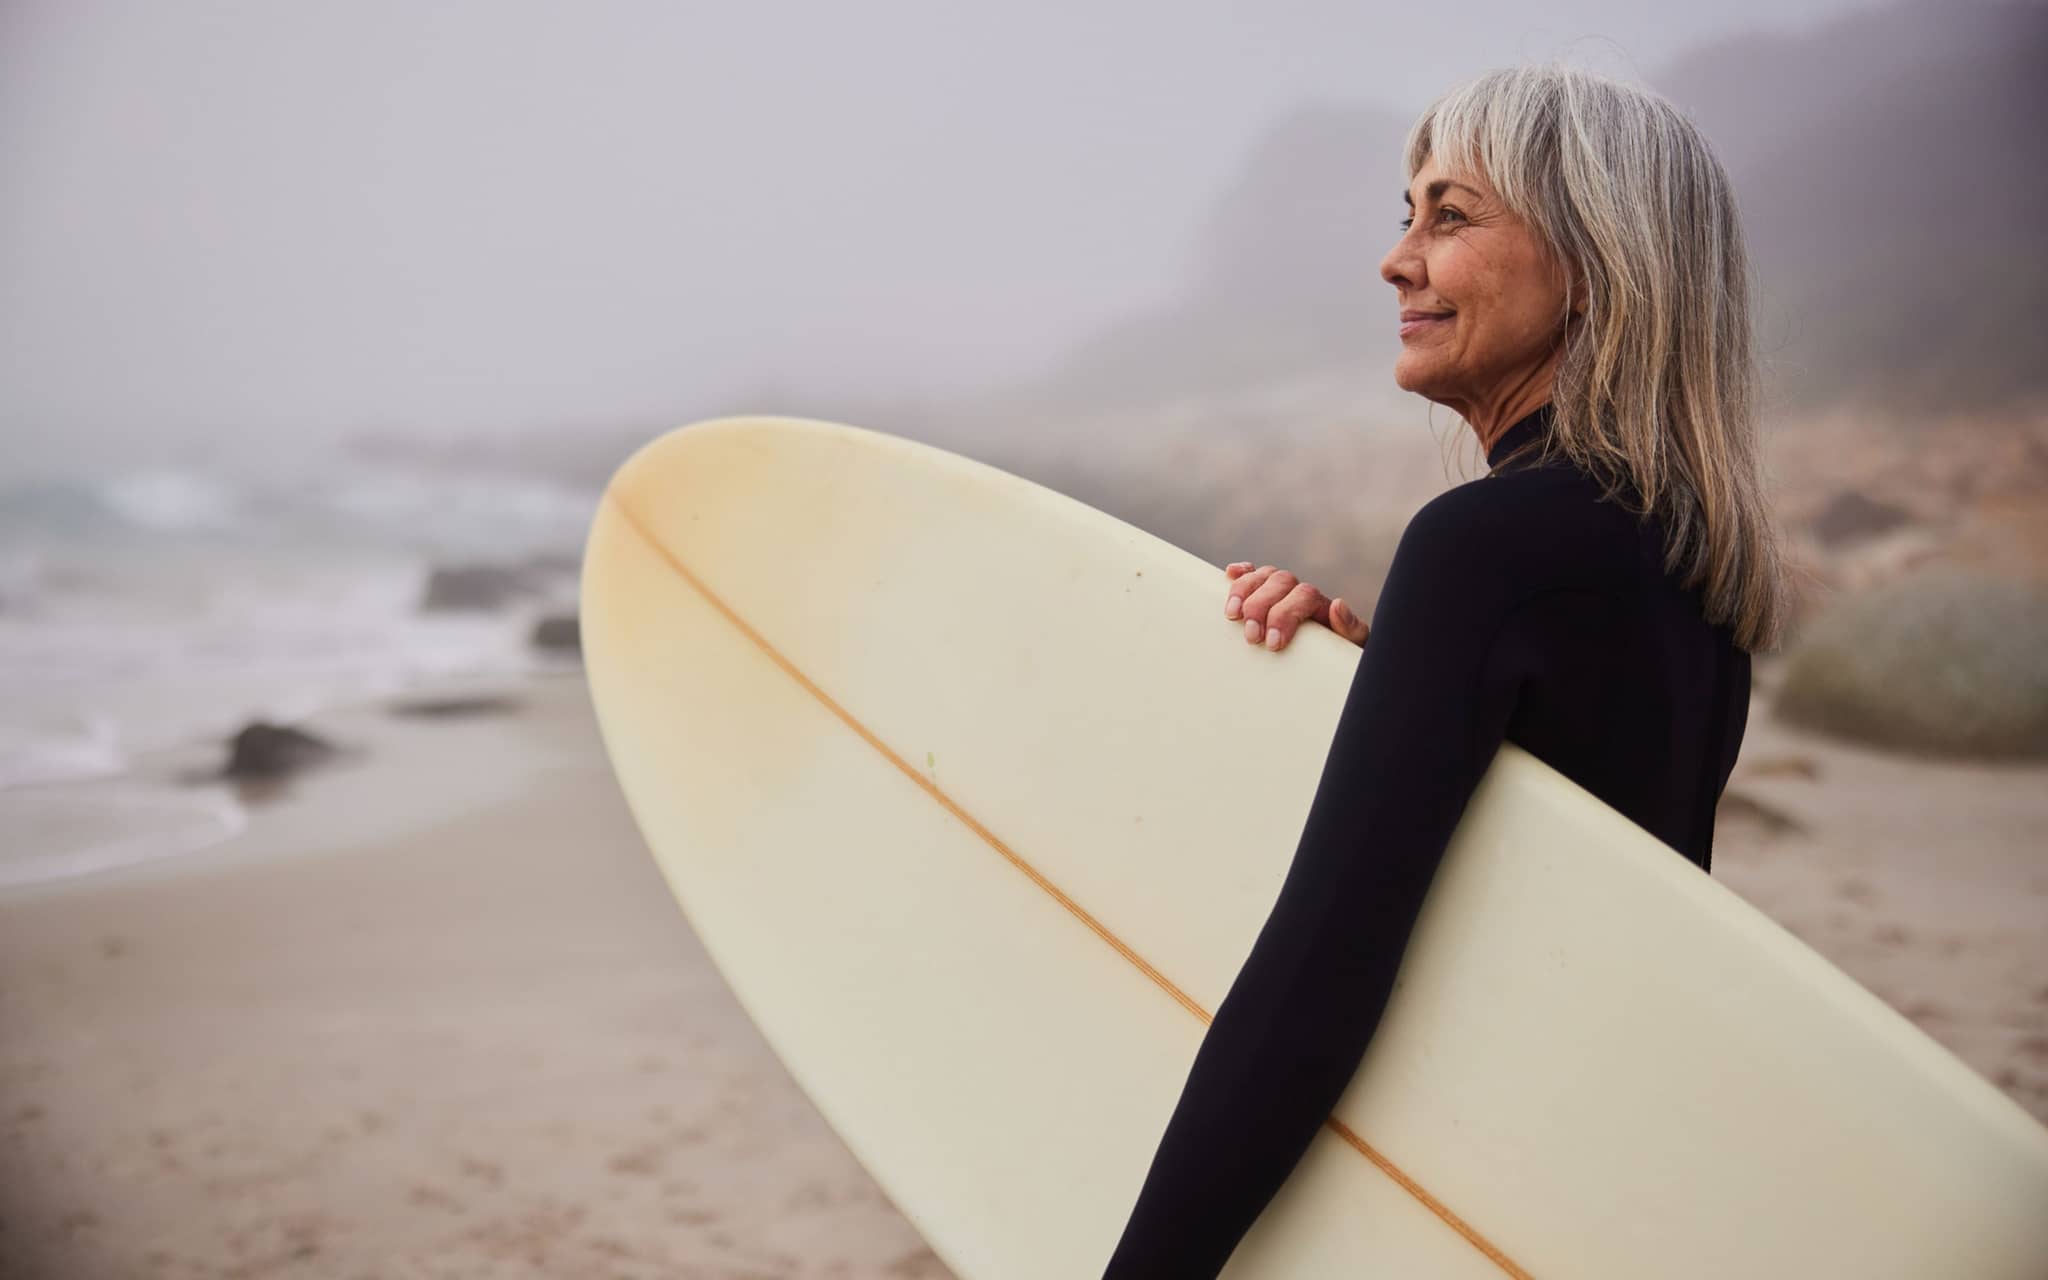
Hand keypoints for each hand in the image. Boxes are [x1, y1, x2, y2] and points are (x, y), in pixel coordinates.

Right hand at [1223, 562, 1369, 650]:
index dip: (1286, 615)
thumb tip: (1337, 605)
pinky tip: (1230, 574)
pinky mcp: (1262, 596)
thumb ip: (1351, 628)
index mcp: (1320, 603)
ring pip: (1262, 576)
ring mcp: (1279, 592)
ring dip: (1243, 591)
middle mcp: (1298, 591)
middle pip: (1279, 581)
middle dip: (1261, 607)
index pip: (1304, 595)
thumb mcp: (1351, 646)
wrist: (1327, 665)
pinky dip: (1241, 573)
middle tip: (1251, 637)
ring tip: (1232, 616)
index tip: (1273, 644)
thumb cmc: (1335, 658)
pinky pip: (1251, 575)